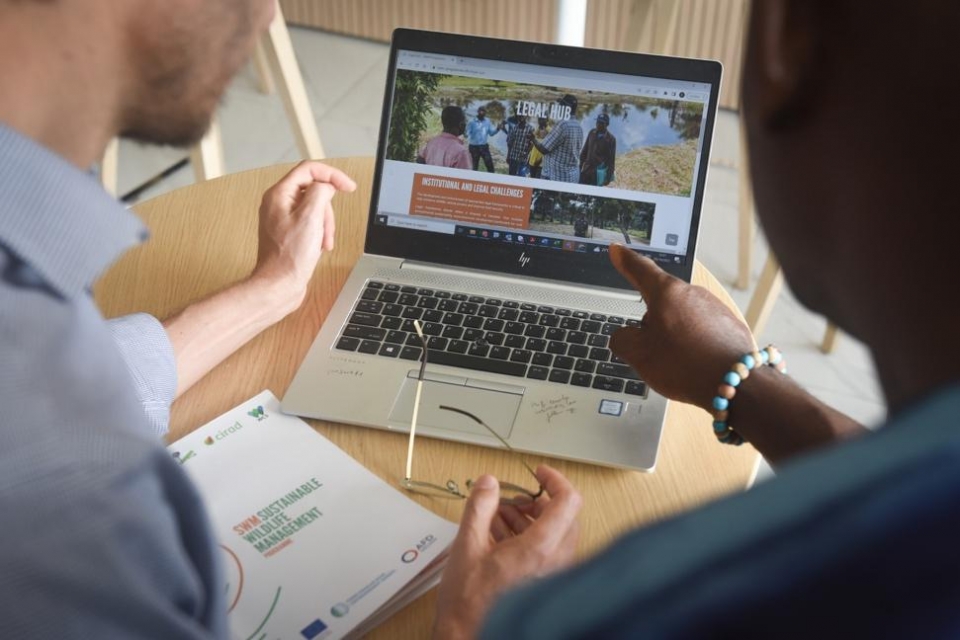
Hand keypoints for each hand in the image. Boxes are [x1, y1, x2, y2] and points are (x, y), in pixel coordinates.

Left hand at [250, 161, 356, 309]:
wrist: (279, 285)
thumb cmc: (289, 257)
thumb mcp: (310, 217)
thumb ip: (320, 193)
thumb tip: (327, 187)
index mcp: (279, 195)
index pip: (309, 170)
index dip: (332, 175)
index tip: (347, 186)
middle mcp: (278, 204)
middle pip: (313, 190)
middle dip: (327, 208)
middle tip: (329, 226)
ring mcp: (282, 219)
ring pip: (314, 208)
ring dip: (325, 223)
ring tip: (324, 240)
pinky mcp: (288, 233)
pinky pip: (310, 223)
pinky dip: (320, 232)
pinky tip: (320, 246)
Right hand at [433, 466, 581, 639]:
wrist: (470, 637)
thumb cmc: (469, 603)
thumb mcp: (466, 545)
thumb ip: (479, 507)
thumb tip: (488, 483)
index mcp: (540, 549)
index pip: (568, 501)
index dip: (555, 480)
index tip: (539, 473)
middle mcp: (554, 562)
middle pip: (564, 516)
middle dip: (537, 502)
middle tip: (515, 499)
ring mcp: (552, 574)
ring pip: (556, 534)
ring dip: (530, 519)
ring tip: (499, 517)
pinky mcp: (545, 583)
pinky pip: (548, 551)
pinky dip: (529, 537)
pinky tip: (500, 537)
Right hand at [608, 244, 754, 410]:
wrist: (737, 384)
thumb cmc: (685, 365)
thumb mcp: (639, 355)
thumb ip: (622, 339)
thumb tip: (623, 335)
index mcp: (666, 293)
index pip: (640, 269)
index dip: (625, 260)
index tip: (617, 250)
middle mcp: (692, 294)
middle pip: (661, 302)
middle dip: (652, 323)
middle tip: (651, 352)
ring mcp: (714, 308)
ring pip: (682, 318)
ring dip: (674, 336)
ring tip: (677, 365)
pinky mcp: (729, 325)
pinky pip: (702, 331)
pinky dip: (694, 345)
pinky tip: (695, 365)